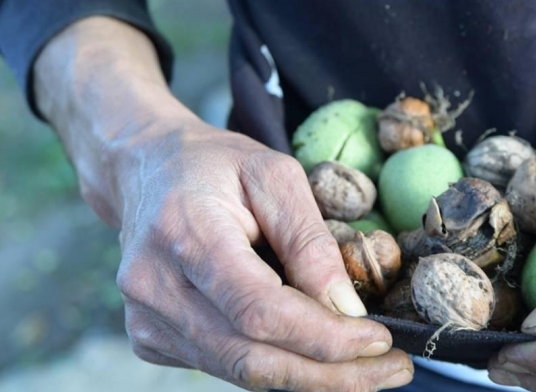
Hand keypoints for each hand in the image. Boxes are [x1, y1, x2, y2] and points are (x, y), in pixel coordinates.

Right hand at [113, 119, 412, 390]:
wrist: (144, 170)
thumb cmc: (215, 165)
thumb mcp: (275, 175)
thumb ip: (309, 241)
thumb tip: (347, 310)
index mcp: (184, 233)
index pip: (259, 311)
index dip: (324, 337)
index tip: (380, 340)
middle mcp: (154, 285)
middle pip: (251, 358)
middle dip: (330, 374)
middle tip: (392, 369)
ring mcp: (146, 318)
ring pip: (240, 371)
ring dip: (310, 378)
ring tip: (367, 368)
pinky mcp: (149, 337)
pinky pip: (225, 365)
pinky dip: (277, 365)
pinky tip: (312, 350)